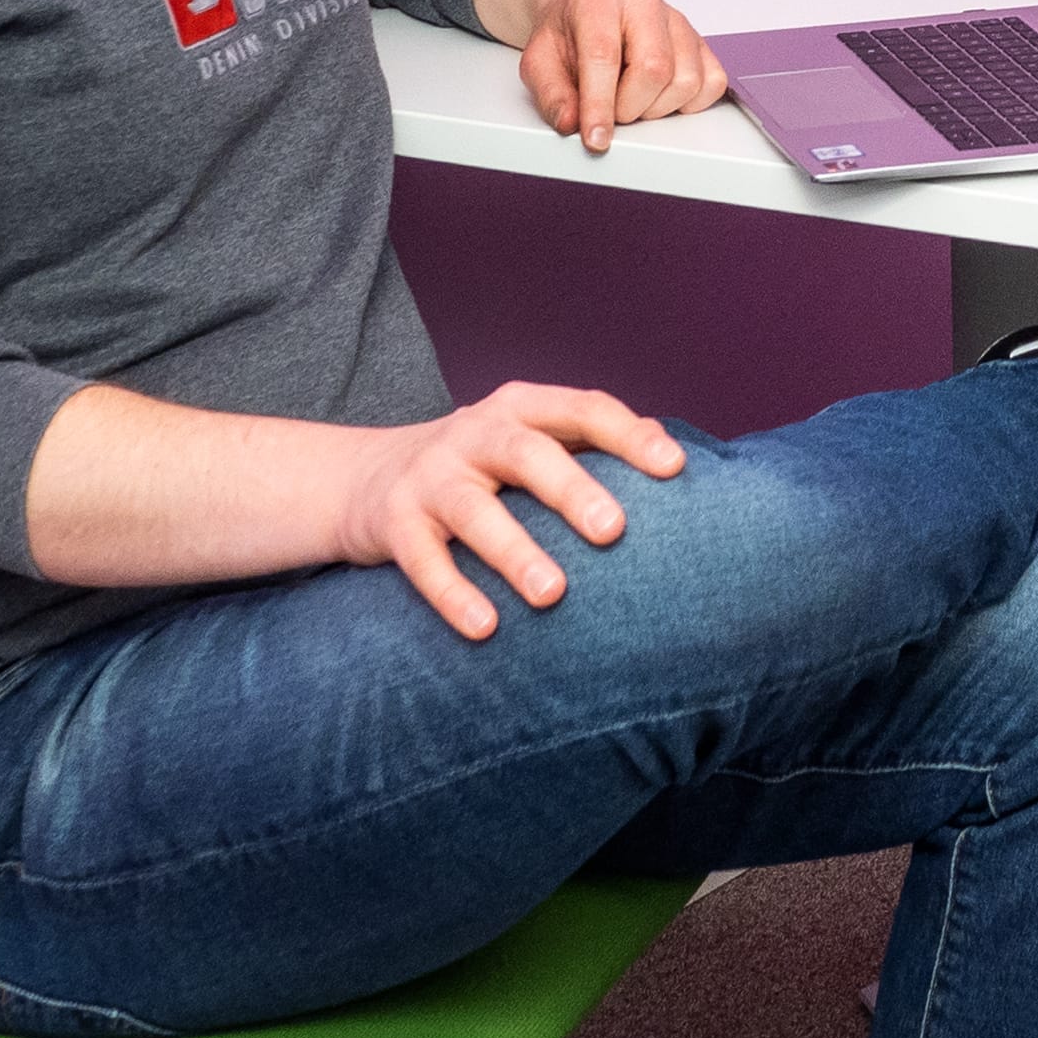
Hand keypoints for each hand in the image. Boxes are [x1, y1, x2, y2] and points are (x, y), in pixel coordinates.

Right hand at [335, 382, 690, 638]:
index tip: (674, 468)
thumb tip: (670, 448)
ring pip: (474, 511)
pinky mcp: (394, 524)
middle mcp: (474, 435)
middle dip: (571, 490)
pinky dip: (453, 594)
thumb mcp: (528, 439)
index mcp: (521, 410)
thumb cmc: (478, 466)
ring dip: (514, 552)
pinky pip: (424, 561)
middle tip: (614, 531)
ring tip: (552, 593)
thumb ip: (590, 442)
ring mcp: (430, 478)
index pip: (583, 410)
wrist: (363, 479)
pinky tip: (485, 627)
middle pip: (527, 455)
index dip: (628, 436)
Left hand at [516, 0, 726, 151]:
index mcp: (599, 0)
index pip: (604, 56)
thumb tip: (572, 122)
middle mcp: (645, 4)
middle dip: (629, 108)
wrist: (588, 11)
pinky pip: (712, 82)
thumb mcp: (539, 60)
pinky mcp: (700, 41)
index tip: (596, 137)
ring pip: (686, 81)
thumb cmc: (568, 33)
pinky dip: (688, 103)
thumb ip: (551, 93)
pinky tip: (660, 97)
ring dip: (656, 108)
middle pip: (655, 70)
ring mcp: (678, 21)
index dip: (600, 105)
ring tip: (632, 100)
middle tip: (610, 110)